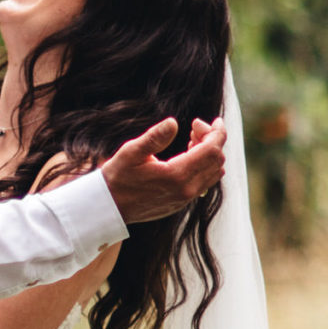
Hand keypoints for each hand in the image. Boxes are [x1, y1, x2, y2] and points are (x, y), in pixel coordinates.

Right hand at [100, 114, 226, 224]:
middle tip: (195, 127)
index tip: (215, 120)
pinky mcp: (182, 203)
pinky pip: (205, 182)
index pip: (211, 151)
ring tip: (192, 139)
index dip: (217, 133)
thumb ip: (154, 137)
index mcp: (176, 175)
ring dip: (209, 153)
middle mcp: (186, 190)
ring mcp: (185, 199)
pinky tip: (188, 155)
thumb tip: (173, 123)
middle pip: (216, 160)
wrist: (110, 207)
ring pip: (213, 172)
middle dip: (212, 139)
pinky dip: (204, 165)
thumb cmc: (118, 178)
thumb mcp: (131, 152)